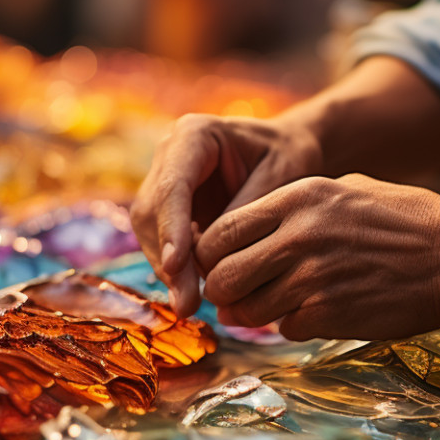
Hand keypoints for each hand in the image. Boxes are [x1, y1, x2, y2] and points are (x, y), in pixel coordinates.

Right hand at [131, 113, 323, 316]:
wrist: (288, 151)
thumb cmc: (289, 156)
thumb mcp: (280, 176)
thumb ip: (246, 210)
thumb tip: (213, 255)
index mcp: (194, 134)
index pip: (172, 185)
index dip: (171, 227)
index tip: (176, 265)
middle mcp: (170, 155)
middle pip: (152, 210)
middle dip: (166, 258)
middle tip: (187, 302)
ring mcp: (165, 181)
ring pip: (149, 231)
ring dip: (167, 270)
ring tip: (189, 305)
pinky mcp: (169, 208)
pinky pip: (162, 241)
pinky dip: (175, 269)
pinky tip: (190, 296)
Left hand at [193, 173, 439, 340]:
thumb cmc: (404, 219)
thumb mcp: (345, 189)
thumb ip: (292, 210)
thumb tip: (249, 236)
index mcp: (297, 199)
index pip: (220, 232)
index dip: (211, 255)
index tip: (221, 264)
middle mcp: (297, 237)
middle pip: (222, 276)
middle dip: (222, 291)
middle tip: (235, 296)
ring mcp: (313, 278)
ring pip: (248, 310)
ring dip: (252, 315)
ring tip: (271, 307)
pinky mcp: (331, 314)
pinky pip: (286, 329)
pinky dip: (292, 326)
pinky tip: (314, 313)